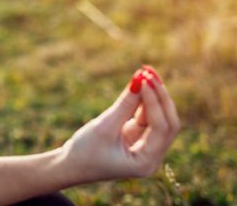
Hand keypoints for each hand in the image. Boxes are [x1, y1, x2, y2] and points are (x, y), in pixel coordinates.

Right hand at [59, 66, 180, 184]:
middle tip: (149, 72)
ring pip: (157, 116)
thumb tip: (140, 79)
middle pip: (167, 122)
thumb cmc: (84, 152)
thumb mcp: (104, 127)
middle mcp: (151, 156)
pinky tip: (140, 81)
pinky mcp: (137, 136)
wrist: (69, 166)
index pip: (161, 128)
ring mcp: (145, 146)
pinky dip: (143, 99)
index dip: (155, 102)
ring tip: (145, 71)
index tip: (144, 78)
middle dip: (160, 97)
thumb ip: (125, 104)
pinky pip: (145, 114)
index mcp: (146, 162)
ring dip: (152, 94)